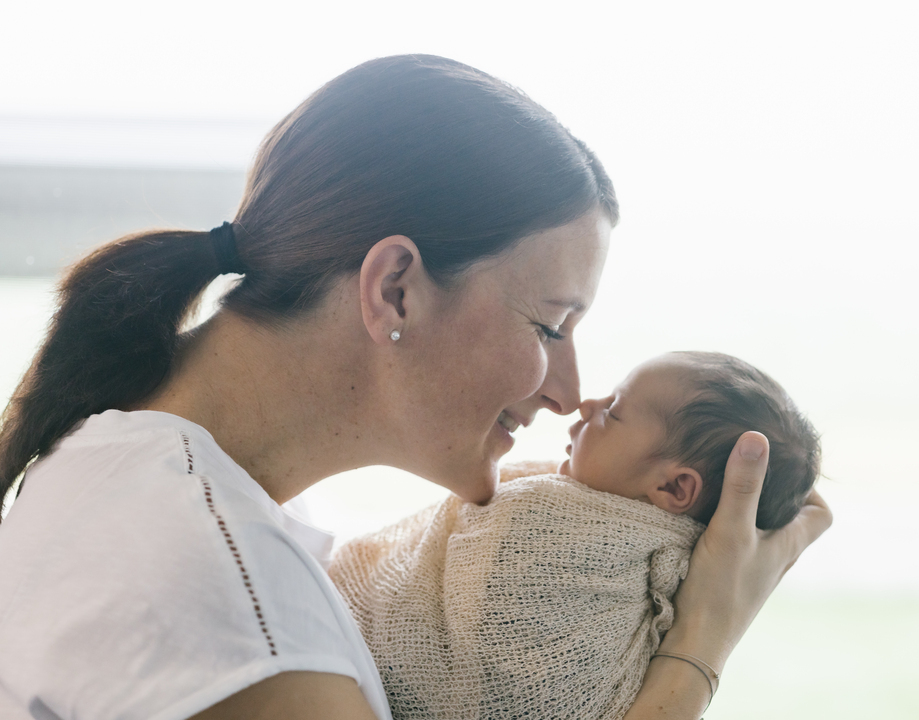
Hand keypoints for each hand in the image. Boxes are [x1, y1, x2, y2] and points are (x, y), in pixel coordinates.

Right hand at [659, 431, 832, 668]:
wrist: (694, 640)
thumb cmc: (720, 589)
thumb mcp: (731, 529)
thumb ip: (743, 485)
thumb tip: (757, 437)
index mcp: (789, 545)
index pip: (822, 514)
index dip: (812, 490)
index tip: (785, 470)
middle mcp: (776, 557)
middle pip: (790, 519)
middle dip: (774, 491)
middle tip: (748, 468)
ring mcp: (752, 569)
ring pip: (762, 531)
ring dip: (748, 508)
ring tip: (723, 485)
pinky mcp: (729, 576)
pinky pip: (739, 542)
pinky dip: (728, 525)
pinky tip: (702, 517)